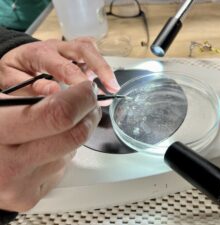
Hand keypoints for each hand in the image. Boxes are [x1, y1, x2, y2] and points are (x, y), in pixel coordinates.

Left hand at [0, 37, 119, 95]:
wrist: (16, 57)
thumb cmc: (14, 70)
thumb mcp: (13, 80)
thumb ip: (33, 87)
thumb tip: (56, 93)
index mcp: (40, 53)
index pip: (64, 66)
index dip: (79, 81)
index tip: (89, 96)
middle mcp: (57, 47)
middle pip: (85, 49)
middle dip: (102, 68)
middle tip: (113, 86)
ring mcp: (68, 48)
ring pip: (92, 49)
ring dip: (104, 68)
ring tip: (112, 88)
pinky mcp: (75, 53)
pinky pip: (92, 55)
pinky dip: (100, 69)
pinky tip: (104, 85)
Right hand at [0, 81, 100, 211]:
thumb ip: (30, 96)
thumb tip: (72, 92)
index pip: (59, 115)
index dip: (82, 99)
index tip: (88, 89)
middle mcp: (8, 164)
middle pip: (75, 136)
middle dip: (90, 115)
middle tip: (89, 104)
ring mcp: (19, 185)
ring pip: (70, 153)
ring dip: (70, 136)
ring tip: (50, 129)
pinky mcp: (27, 198)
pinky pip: (59, 170)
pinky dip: (58, 156)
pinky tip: (40, 150)